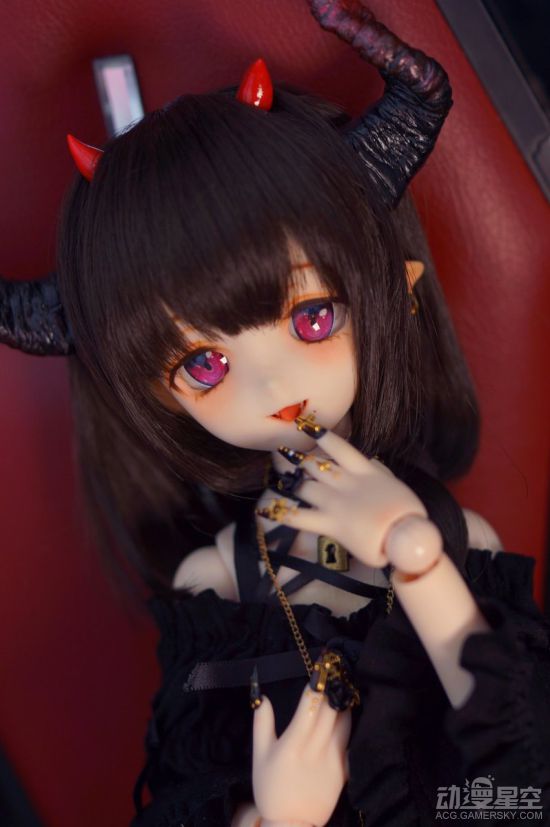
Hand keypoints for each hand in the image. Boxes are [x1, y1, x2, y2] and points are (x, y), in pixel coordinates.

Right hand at [253, 683, 350, 825]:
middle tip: (336, 669)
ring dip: (344, 703)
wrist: (291, 825)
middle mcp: (316, 748)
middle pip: (330, 709)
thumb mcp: (259, 756)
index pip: (310, 704)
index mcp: (294, 742)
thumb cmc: (271, 789)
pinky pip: (351, 743)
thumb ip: (262, 724)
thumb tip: (263, 695)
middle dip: (333, 687)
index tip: (321, 666)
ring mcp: (333, 759)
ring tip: (344, 688)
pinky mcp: (344, 771)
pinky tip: (350, 715)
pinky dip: (350, 727)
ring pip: (345, 723)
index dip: (317, 683)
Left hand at [272, 426, 427, 568]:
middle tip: (280, 450)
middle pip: (315, 464)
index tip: (307, 426)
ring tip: (273, 470)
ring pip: (304, 485)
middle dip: (296, 457)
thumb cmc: (408, 515)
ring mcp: (335, 502)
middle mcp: (345, 483)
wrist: (408, 535)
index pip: (339, 447)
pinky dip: (281, 512)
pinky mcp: (330, 523)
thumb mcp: (395, 484)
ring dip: (287, 478)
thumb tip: (369, 463)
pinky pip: (299, 517)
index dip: (322, 435)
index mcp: (364, 471)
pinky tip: (263, 509)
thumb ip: (378, 472)